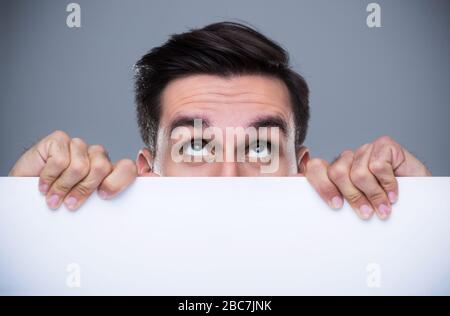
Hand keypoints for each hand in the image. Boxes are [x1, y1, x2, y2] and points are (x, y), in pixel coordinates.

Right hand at [9, 130, 137, 209]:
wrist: (24, 196)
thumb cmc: (57, 202)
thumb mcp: (84, 208)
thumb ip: (101, 205)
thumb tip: (117, 216)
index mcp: (108, 171)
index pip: (127, 168)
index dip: (119, 181)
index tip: (104, 195)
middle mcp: (96, 156)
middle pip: (102, 167)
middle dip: (84, 189)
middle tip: (71, 204)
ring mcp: (78, 146)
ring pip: (80, 166)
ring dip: (63, 187)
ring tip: (54, 199)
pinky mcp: (59, 140)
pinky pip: (60, 160)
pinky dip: (49, 177)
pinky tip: (43, 186)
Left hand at [305, 136, 430, 219]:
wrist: (419, 199)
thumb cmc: (385, 205)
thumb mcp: (358, 206)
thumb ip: (338, 202)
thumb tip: (313, 207)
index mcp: (336, 171)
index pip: (316, 169)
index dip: (322, 186)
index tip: (336, 206)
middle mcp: (349, 158)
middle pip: (337, 173)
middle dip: (353, 197)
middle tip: (366, 213)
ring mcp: (365, 150)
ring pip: (359, 173)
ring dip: (374, 196)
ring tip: (384, 207)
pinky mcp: (384, 145)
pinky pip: (378, 167)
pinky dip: (388, 184)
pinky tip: (394, 193)